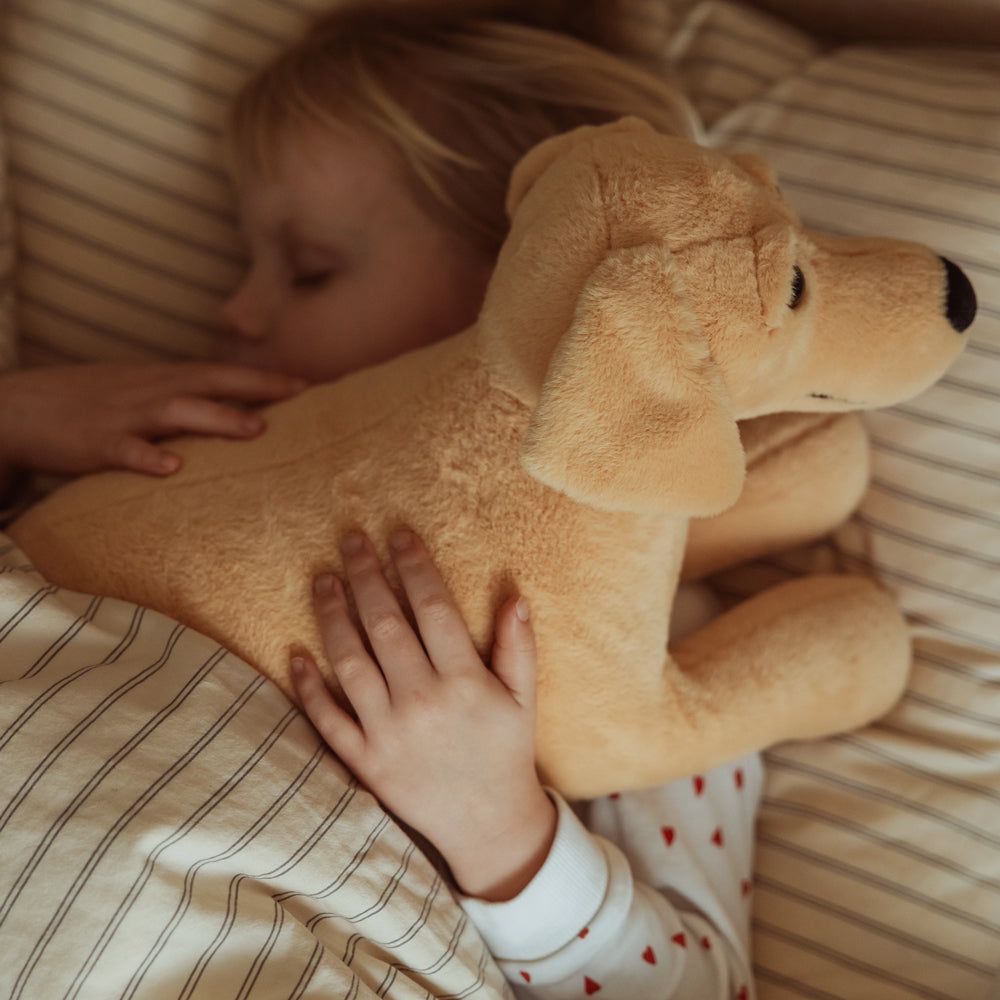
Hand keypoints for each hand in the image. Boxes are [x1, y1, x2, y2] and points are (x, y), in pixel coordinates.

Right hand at [0, 363, 305, 477]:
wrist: (16, 407)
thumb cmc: (89, 404)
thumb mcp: (140, 393)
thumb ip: (183, 400)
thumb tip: (232, 415)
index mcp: (162, 381)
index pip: (221, 373)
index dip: (263, 379)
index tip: (308, 384)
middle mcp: (149, 391)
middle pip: (210, 382)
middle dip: (257, 388)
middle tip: (302, 394)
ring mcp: (122, 416)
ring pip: (175, 411)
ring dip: (217, 419)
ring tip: (256, 430)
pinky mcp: (92, 443)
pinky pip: (122, 449)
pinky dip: (146, 456)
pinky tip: (171, 467)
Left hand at [291, 529, 556, 901]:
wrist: (488, 826)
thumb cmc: (506, 752)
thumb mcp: (523, 699)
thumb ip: (518, 647)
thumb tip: (513, 595)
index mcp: (463, 682)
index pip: (433, 608)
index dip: (414, 566)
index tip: (399, 535)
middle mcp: (422, 702)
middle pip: (384, 625)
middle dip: (365, 576)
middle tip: (350, 539)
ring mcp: (388, 733)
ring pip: (349, 662)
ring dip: (332, 617)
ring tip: (322, 580)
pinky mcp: (365, 761)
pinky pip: (328, 718)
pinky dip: (309, 686)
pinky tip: (296, 653)